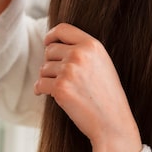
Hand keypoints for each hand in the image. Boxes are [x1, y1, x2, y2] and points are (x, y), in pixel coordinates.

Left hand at [34, 23, 140, 151]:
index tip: (47, 42)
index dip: (51, 35)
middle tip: (62, 78)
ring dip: (48, 78)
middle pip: (50, 50)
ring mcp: (69, 70)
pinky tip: (48, 94)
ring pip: (44, 68)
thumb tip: (52, 44)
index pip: (63, 29)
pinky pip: (40, 84)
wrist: (112, 122)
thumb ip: (82, 50)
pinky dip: (40, 90)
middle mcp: (80, 54)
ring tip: (65, 89)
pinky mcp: (60, 87)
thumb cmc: (107, 95)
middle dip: (51, 63)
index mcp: (92, 45)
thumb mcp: (102, 64)